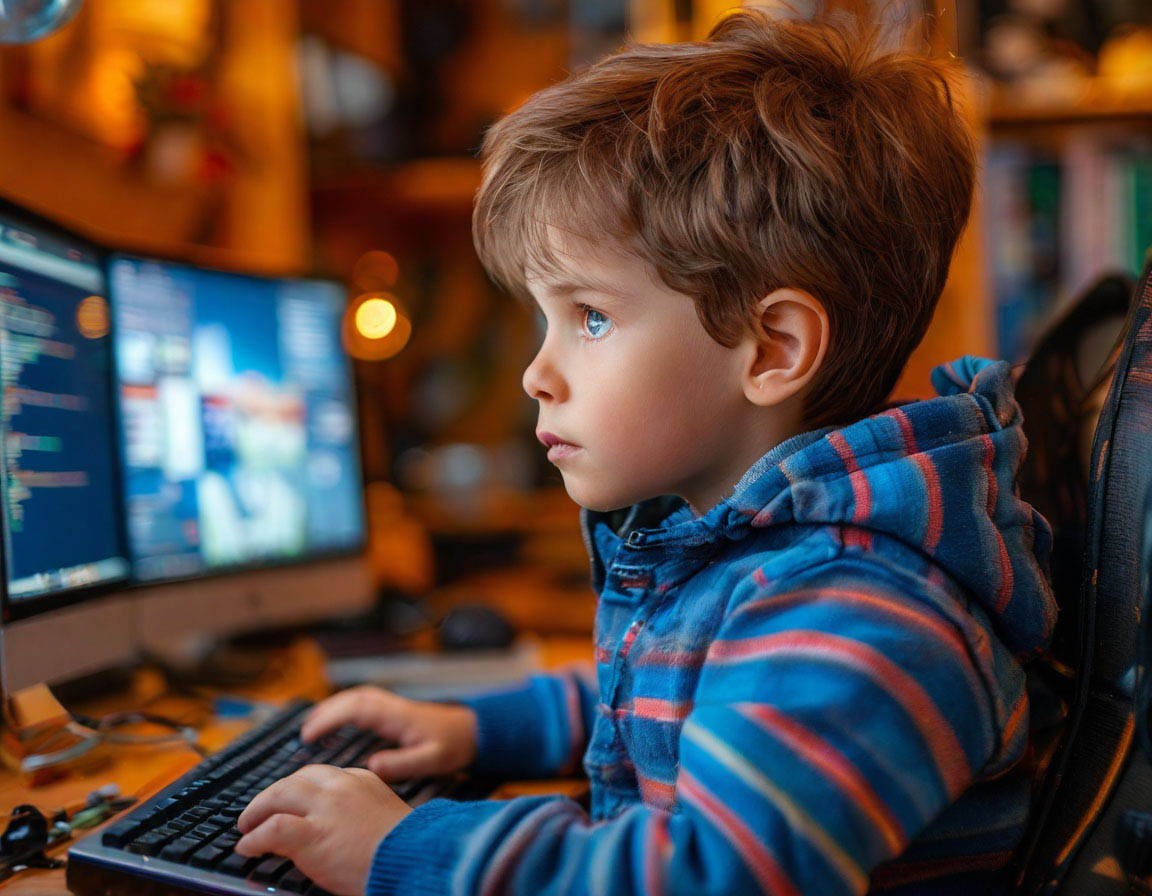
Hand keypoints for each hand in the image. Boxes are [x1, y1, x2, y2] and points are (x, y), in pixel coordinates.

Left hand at [236, 764, 410, 895]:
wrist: (414, 860)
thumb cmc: (405, 849)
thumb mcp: (383, 818)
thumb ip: (360, 813)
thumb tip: (337, 828)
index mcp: (362, 779)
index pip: (321, 776)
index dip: (300, 789)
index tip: (291, 803)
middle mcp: (342, 786)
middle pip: (296, 779)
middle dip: (273, 794)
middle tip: (259, 810)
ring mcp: (326, 807)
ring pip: (279, 794)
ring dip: (257, 811)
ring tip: (247, 826)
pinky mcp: (313, 833)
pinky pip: (273, 829)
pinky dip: (255, 838)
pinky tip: (247, 847)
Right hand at [301, 686, 477, 780]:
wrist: (471, 730)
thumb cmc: (453, 744)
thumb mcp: (432, 759)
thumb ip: (403, 763)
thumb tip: (372, 765)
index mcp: (396, 715)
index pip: (356, 709)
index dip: (330, 719)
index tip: (311, 734)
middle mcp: (391, 705)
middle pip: (351, 698)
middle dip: (325, 712)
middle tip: (304, 732)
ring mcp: (391, 705)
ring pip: (355, 697)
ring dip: (332, 707)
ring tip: (311, 726)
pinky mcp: (392, 710)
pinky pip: (361, 703)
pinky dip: (343, 708)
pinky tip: (334, 723)